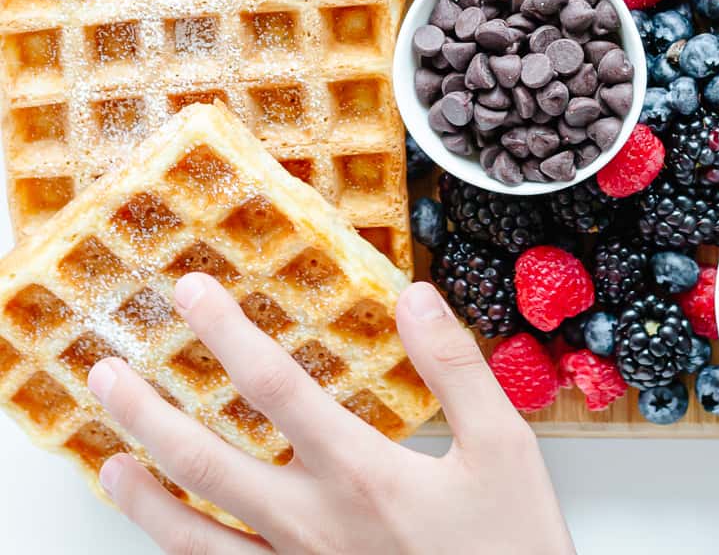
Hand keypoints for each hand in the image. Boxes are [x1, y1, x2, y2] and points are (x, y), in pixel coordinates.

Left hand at [86, 276, 574, 554]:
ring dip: (144, 495)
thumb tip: (415, 294)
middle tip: (105, 369)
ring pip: (195, 535)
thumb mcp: (505, 449)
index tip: (190, 290)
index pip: (274, 385)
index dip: (226, 331)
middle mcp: (312, 523)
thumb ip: (455, 366)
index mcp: (360, 471)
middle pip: (207, 461)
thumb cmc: (512, 549)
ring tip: (107, 462)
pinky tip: (165, 540)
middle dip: (148, 411)